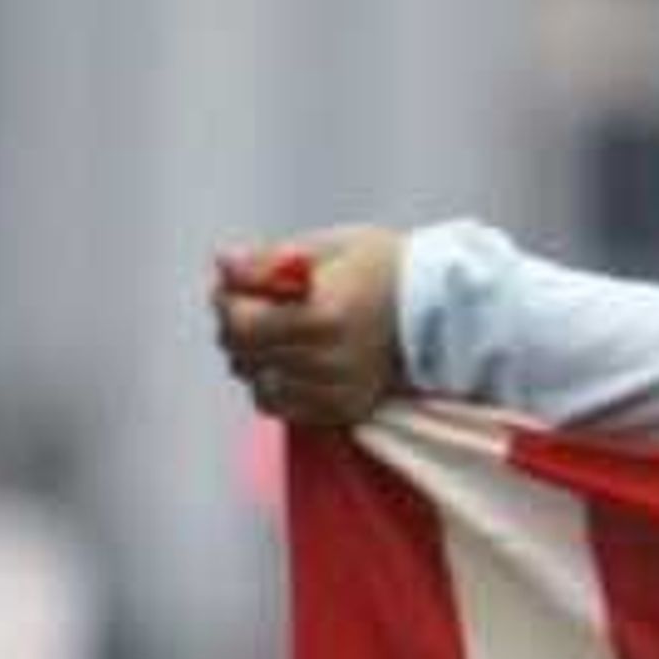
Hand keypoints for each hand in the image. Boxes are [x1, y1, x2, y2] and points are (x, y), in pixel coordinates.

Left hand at [210, 226, 404, 430]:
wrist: (436, 307)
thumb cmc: (380, 267)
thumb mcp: (325, 247)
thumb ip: (267, 260)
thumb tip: (222, 265)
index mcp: (322, 317)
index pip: (242, 324)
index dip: (224, 303)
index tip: (230, 287)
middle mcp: (328, 363)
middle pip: (245, 357)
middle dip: (234, 329)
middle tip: (245, 307)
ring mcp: (337, 392)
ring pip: (259, 387)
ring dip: (252, 361)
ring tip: (267, 335)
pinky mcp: (344, 411)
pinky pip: (283, 409)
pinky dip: (272, 386)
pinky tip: (285, 362)